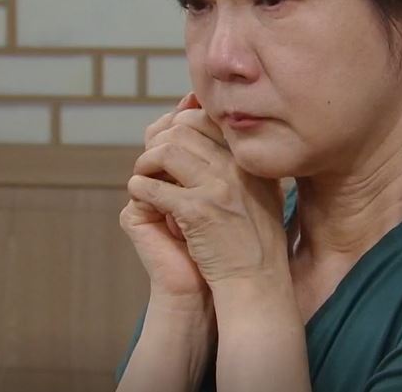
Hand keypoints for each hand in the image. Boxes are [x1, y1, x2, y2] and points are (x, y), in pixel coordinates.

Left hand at [127, 106, 288, 289]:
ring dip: (146, 161)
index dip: (181, 125)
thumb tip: (216, 136)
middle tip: (152, 161)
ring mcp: (216, 187)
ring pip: (166, 151)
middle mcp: (235, 167)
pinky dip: (139, 188)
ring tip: (144, 176)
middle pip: (183, 129)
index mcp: (249, 160)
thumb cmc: (255, 240)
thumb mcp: (262, 192)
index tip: (172, 143)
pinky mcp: (196, 212)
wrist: (258, 281)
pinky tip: (141, 196)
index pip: (208, 119)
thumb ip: (242, 164)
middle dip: (159, 141)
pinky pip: (153, 187)